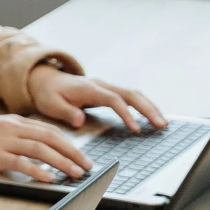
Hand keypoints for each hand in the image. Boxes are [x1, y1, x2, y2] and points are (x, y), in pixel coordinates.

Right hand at [0, 110, 93, 183]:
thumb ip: (15, 135)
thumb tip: (36, 147)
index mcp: (14, 121)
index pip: (49, 130)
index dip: (69, 143)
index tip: (82, 154)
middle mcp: (12, 128)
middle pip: (51, 138)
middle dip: (73, 152)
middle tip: (88, 165)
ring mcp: (4, 141)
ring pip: (41, 150)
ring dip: (62, 162)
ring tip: (77, 173)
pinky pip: (22, 163)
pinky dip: (39, 171)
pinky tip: (50, 178)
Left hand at [26, 63, 166, 133]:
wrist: (45, 80)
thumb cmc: (48, 94)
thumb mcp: (51, 104)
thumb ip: (66, 112)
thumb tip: (79, 119)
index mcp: (89, 88)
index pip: (113, 99)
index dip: (126, 113)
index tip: (135, 128)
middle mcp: (101, 85)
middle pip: (130, 93)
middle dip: (147, 108)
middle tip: (161, 125)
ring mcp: (106, 86)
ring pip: (134, 93)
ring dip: (149, 106)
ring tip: (163, 123)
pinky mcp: (109, 91)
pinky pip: (130, 96)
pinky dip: (144, 105)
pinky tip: (153, 117)